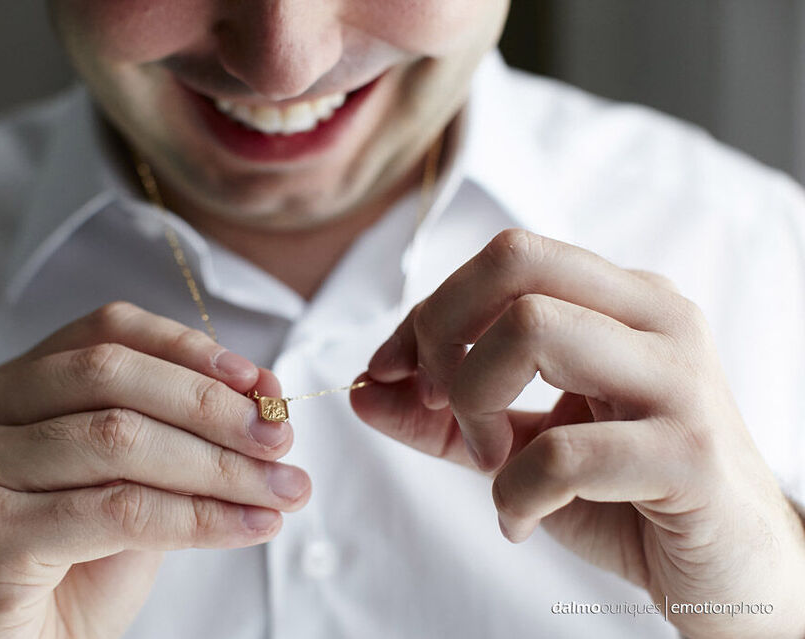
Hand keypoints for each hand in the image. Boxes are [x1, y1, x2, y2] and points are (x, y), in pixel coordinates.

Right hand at [0, 302, 310, 638]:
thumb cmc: (76, 569)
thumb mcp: (136, 481)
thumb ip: (181, 434)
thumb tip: (264, 391)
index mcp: (11, 387)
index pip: (106, 331)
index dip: (187, 349)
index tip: (258, 382)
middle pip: (112, 376)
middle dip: (212, 407)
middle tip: (280, 439)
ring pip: (119, 439)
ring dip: (220, 467)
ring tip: (282, 490)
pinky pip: (119, 509)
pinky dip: (200, 517)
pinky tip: (249, 525)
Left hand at [352, 229, 804, 638]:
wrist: (733, 573)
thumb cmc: (627, 495)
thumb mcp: (517, 445)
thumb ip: (439, 416)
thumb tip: (362, 389)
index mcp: (622, 301)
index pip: (504, 259)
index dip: (428, 311)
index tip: (390, 370)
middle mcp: (657, 318)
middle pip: (513, 264)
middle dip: (443, 335)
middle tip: (440, 405)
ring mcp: (680, 379)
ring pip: (533, 330)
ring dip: (476, 407)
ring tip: (492, 463)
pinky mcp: (691, 453)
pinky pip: (563, 451)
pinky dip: (515, 492)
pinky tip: (521, 518)